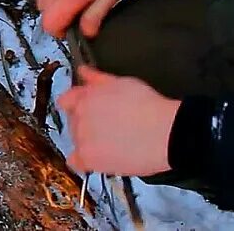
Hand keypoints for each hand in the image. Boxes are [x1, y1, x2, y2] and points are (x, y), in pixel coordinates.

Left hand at [58, 66, 178, 175]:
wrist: (166, 133)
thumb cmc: (149, 107)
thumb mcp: (122, 83)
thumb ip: (97, 78)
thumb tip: (83, 71)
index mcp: (84, 97)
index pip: (66, 100)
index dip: (77, 103)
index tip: (88, 108)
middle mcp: (79, 117)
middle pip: (72, 120)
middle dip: (86, 121)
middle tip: (107, 126)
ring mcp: (82, 139)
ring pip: (76, 140)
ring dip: (88, 140)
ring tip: (111, 141)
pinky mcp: (90, 159)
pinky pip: (76, 162)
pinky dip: (83, 161)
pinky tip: (97, 158)